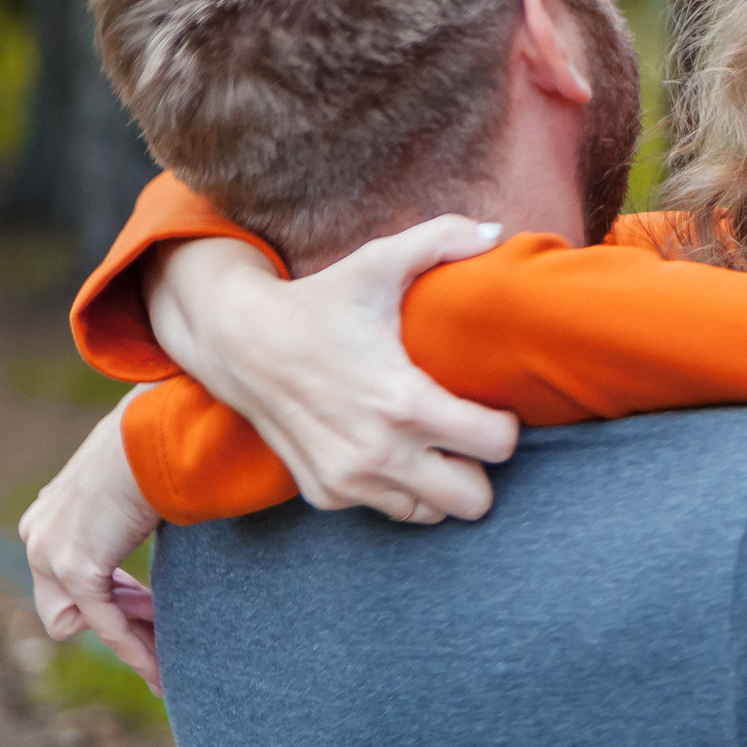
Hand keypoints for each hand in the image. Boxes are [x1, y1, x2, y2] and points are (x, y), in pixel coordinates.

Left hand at [20, 395, 164, 689]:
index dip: (116, 596)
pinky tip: (157, 672)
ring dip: (131, 635)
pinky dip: (132, 649)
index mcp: (51, 512)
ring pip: (82, 622)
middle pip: (66, 608)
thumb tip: (169, 499)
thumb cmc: (160, 438)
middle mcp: (38, 534)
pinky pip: (103, 624)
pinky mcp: (75, 567)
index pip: (72, 578)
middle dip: (120, 621)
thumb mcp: (136, 476)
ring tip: (169, 653)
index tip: (155, 605)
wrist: (157, 429)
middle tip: (166, 632)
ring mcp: (50, 552)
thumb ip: (130, 506)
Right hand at [147, 217, 519, 522]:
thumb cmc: (320, 301)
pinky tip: (391, 448)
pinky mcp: (325, 494)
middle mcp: (377, 453)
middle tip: (466, 432)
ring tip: (431, 441)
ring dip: (441, 482)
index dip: (506, 425)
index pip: (498, 445)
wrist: (240, 343)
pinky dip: (401, 488)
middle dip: (481, 467)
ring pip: (434, 514)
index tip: (491, 406)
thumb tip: (497, 233)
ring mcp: (349, 480)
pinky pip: (391, 510)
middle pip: (475, 500)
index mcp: (403, 403)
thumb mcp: (379, 262)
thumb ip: (443, 239)